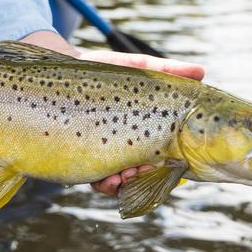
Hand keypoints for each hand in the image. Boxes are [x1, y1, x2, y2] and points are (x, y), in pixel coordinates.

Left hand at [17, 31, 204, 195]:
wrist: (51, 66)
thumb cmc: (96, 68)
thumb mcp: (132, 68)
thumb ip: (165, 71)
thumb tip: (201, 72)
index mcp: (139, 130)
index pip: (161, 155)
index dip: (170, 164)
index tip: (173, 164)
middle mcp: (120, 146)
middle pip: (142, 171)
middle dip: (146, 176)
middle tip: (143, 171)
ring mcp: (98, 153)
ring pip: (119, 181)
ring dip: (125, 185)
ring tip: (124, 176)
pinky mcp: (76, 157)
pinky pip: (93, 179)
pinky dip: (104, 184)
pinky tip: (107, 178)